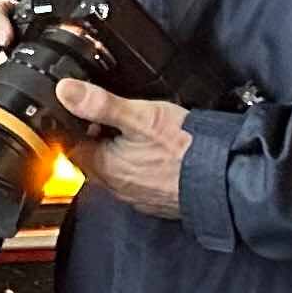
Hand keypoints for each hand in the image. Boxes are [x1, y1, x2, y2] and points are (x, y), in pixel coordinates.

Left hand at [54, 75, 193, 218]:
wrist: (226, 178)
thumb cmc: (187, 148)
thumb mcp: (142, 115)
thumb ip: (101, 104)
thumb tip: (65, 90)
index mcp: (104, 168)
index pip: (71, 147)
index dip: (77, 127)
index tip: (90, 113)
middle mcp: (116, 188)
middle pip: (92, 159)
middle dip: (99, 140)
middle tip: (120, 120)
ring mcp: (137, 197)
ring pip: (116, 171)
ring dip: (121, 154)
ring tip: (142, 134)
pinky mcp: (157, 201)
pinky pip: (139, 182)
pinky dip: (142, 167)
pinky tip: (158, 154)